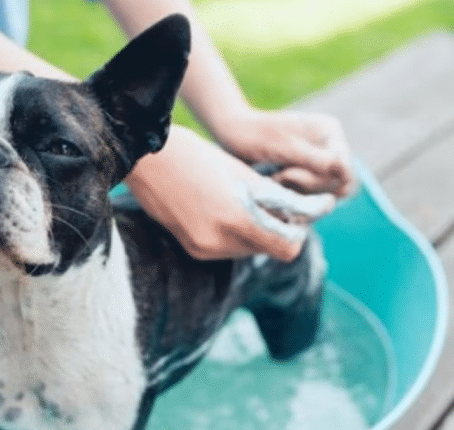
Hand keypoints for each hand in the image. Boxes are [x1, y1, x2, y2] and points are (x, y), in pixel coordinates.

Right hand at [126, 127, 335, 261]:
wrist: (145, 160)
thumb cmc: (196, 156)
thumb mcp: (242, 174)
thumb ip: (274, 198)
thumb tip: (304, 213)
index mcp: (236, 218)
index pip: (287, 247)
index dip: (300, 231)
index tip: (307, 211)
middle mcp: (219, 240)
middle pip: (268, 249)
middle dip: (279, 229)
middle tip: (285, 204)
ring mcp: (203, 247)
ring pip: (248, 249)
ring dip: (257, 231)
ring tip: (253, 204)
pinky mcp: (192, 247)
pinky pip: (226, 248)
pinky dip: (235, 233)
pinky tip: (228, 210)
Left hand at [213, 108, 356, 197]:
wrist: (230, 135)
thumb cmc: (256, 137)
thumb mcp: (287, 148)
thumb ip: (318, 161)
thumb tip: (349, 173)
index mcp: (329, 132)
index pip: (345, 169)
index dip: (324, 180)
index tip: (290, 175)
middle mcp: (327, 147)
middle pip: (337, 184)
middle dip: (307, 184)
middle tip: (279, 176)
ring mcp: (316, 162)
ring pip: (323, 192)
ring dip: (298, 190)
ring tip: (275, 178)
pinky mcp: (303, 175)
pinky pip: (309, 195)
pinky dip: (292, 193)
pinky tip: (275, 184)